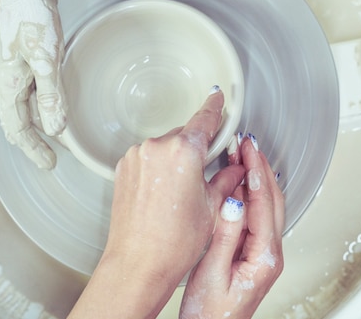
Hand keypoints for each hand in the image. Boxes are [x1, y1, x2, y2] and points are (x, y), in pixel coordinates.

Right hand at [0, 0, 65, 168]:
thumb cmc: (32, 17)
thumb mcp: (44, 59)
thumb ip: (50, 95)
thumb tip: (55, 129)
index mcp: (9, 84)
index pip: (16, 128)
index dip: (32, 149)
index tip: (50, 165)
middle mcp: (12, 80)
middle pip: (21, 120)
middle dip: (37, 142)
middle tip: (56, 158)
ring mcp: (22, 68)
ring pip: (31, 106)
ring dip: (46, 123)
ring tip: (64, 137)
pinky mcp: (34, 56)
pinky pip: (39, 89)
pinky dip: (50, 103)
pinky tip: (63, 103)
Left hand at [66, 89, 246, 318]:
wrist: (138, 263)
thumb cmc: (174, 242)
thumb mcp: (213, 208)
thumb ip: (227, 179)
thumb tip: (237, 168)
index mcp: (184, 151)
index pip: (205, 118)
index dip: (215, 106)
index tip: (218, 97)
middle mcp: (157, 147)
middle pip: (185, 134)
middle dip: (197, 148)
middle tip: (205, 174)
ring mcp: (137, 157)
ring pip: (166, 146)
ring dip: (176, 159)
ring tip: (181, 192)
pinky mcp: (124, 168)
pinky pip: (149, 158)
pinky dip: (159, 168)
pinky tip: (165, 192)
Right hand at [180, 133, 284, 318]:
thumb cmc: (211, 315)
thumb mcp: (212, 274)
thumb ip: (225, 236)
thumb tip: (233, 201)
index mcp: (264, 257)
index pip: (264, 204)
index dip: (256, 172)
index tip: (248, 149)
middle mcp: (269, 253)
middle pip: (271, 200)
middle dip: (260, 168)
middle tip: (246, 144)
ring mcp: (263, 252)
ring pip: (266, 205)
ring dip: (255, 177)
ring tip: (241, 154)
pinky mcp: (253, 252)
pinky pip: (255, 215)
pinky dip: (248, 193)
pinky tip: (236, 182)